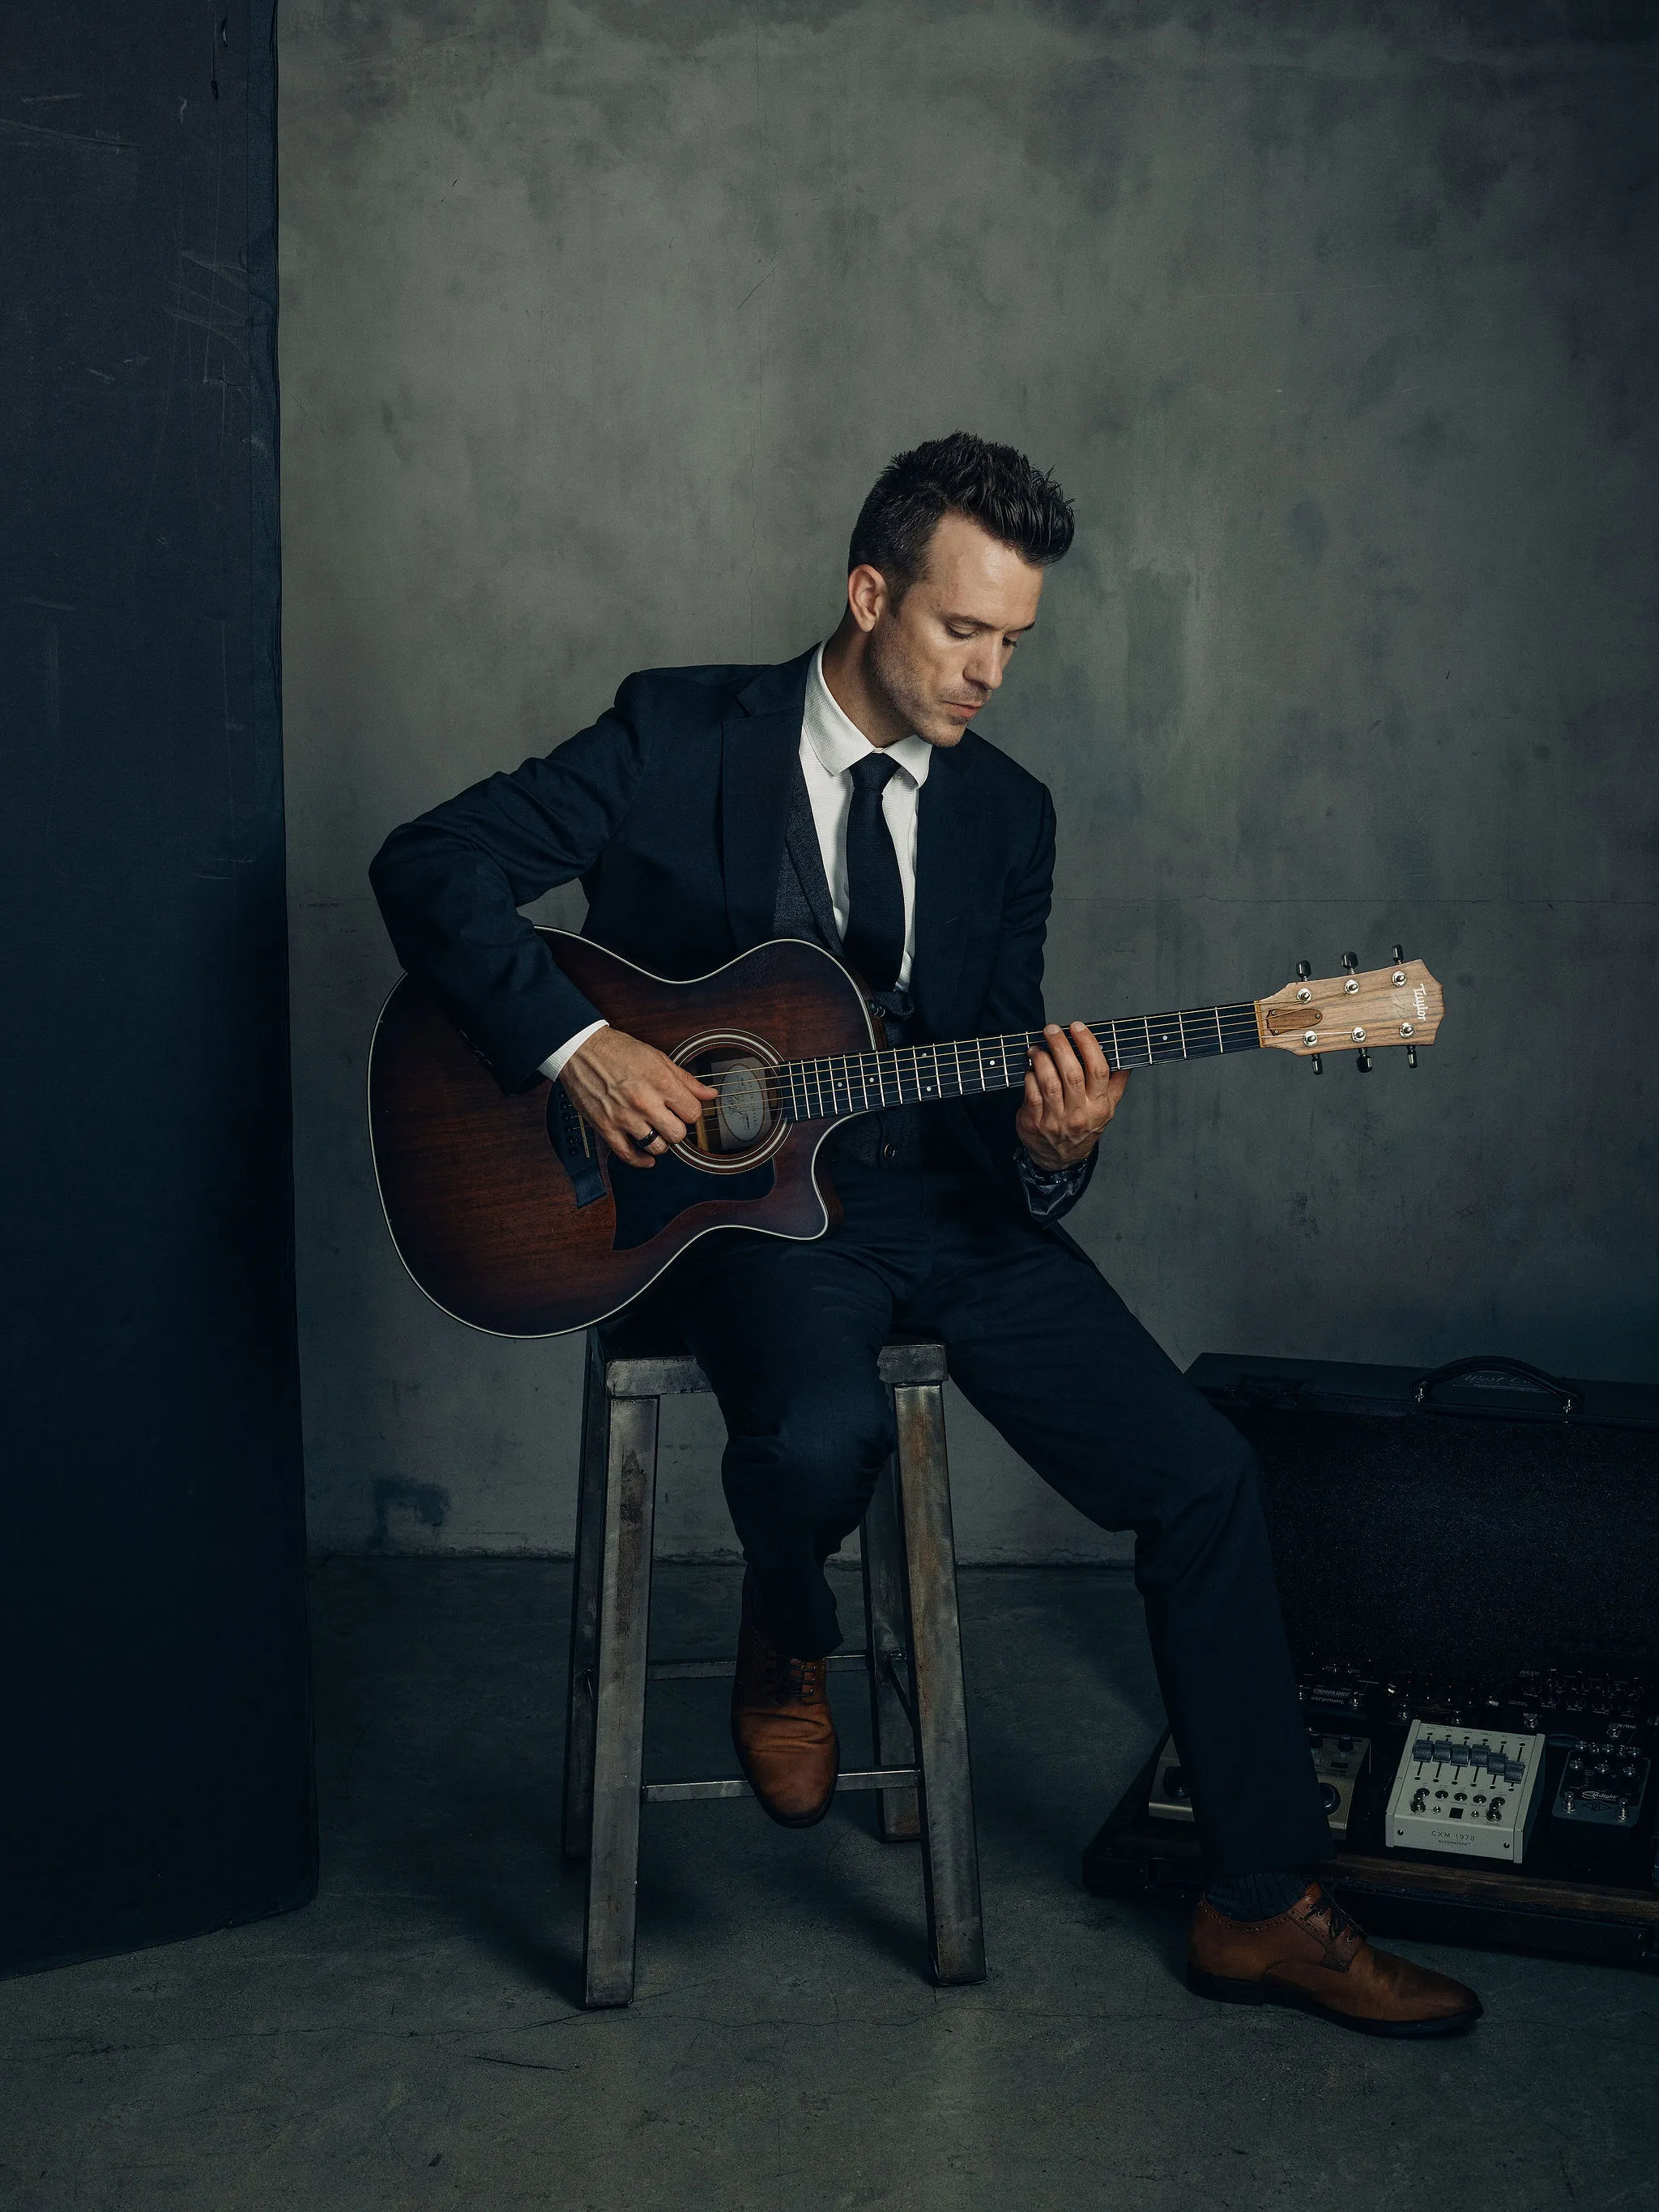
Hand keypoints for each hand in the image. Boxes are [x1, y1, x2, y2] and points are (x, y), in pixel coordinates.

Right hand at [558, 1028, 716, 1169]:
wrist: (581, 1050)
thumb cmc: (618, 1051)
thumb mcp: (658, 1058)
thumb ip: (685, 1079)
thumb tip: (709, 1093)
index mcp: (661, 1082)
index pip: (693, 1113)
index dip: (690, 1112)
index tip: (684, 1109)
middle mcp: (644, 1102)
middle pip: (678, 1134)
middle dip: (677, 1128)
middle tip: (670, 1120)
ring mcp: (625, 1117)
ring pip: (657, 1147)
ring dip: (660, 1142)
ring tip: (656, 1132)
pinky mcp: (606, 1127)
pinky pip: (628, 1155)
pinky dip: (640, 1160)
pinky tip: (647, 1158)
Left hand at [1015, 1022, 1128, 1172]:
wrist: (1060, 1159)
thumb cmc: (1083, 1128)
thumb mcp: (1106, 1110)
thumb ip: (1116, 1085)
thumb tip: (1126, 1060)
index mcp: (1099, 1106)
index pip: (1098, 1070)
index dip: (1088, 1044)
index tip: (1078, 1027)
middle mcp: (1079, 1113)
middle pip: (1071, 1072)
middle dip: (1061, 1045)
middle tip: (1052, 1030)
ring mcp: (1056, 1119)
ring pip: (1049, 1081)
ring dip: (1041, 1059)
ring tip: (1038, 1048)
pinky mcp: (1035, 1122)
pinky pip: (1031, 1092)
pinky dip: (1030, 1076)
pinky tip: (1030, 1068)